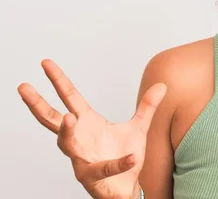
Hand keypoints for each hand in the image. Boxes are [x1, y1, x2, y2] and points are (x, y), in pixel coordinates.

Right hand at [18, 59, 165, 198]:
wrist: (126, 187)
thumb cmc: (124, 156)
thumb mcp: (138, 128)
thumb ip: (147, 107)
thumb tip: (162, 85)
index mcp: (88, 122)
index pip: (70, 97)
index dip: (59, 80)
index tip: (46, 63)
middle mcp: (79, 138)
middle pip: (52, 119)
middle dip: (37, 103)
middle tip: (24, 87)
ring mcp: (81, 157)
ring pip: (67, 144)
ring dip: (66, 131)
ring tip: (69, 117)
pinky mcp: (92, 177)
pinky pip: (104, 168)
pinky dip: (118, 163)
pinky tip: (131, 157)